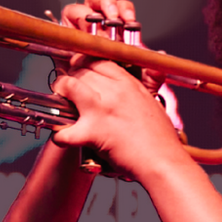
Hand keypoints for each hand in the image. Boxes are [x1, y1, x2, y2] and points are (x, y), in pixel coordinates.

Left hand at [49, 0, 183, 176]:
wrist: (162, 161)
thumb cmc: (160, 138)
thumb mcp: (154, 102)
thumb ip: (146, 83)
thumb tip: (151, 63)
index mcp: (129, 84)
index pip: (99, 60)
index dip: (84, 62)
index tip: (78, 68)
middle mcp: (113, 92)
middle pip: (82, 70)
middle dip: (70, 76)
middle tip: (66, 87)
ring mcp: (101, 110)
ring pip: (69, 86)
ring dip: (60, 91)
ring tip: (60, 102)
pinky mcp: (92, 133)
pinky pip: (64, 130)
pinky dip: (59, 136)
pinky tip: (62, 138)